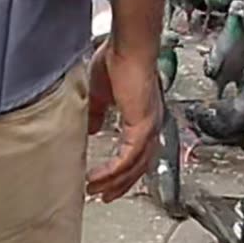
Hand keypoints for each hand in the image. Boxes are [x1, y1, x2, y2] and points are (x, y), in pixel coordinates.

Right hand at [85, 40, 159, 202]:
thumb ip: (97, 113)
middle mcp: (151, 124)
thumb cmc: (117, 58)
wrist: (128, 46)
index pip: (138, 152)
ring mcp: (150, 127)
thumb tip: (91, 129)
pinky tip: (98, 178)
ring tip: (95, 190)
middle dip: (121, 184)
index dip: (123, 170)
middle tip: (104, 196)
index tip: (107, 182)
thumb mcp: (100, 93)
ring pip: (135, 166)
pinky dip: (112, 171)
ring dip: (114, 181)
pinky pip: (128, 158)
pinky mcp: (143, 126)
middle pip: (139, 166)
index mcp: (144, 116)